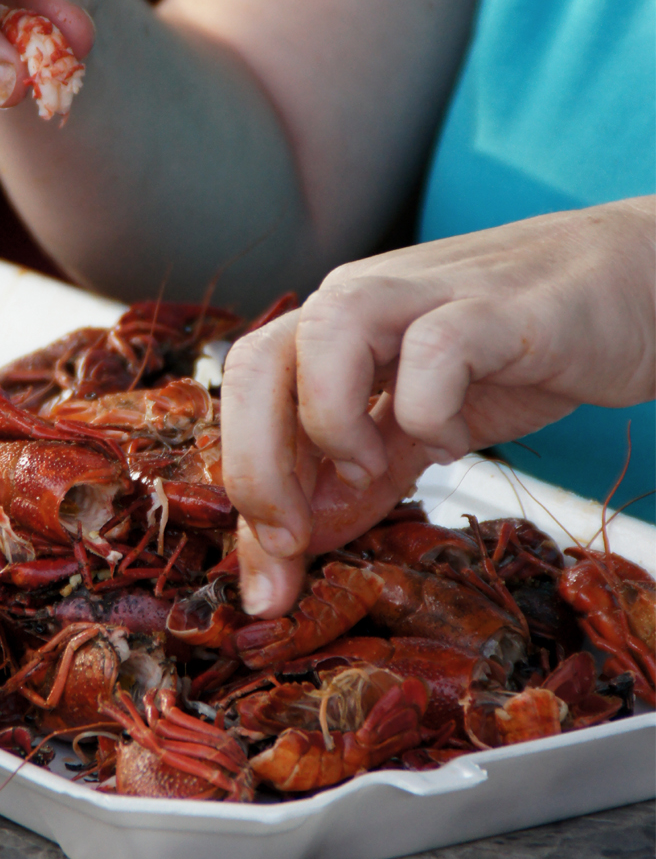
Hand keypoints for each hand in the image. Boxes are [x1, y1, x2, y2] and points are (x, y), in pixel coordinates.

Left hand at [222, 199, 655, 616]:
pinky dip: (429, 411)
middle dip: (256, 466)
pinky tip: (455, 442)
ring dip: (329, 421)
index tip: (267, 575)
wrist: (629, 283)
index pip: (247, 395)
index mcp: (329, 329)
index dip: (241, 483)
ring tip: (370, 470)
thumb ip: (361, 479)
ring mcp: (420, 294)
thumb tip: (298, 543)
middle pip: (256, 363)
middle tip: (289, 540)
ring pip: (326, 335)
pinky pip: (434, 351)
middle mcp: (357, 300)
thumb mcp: (422, 425)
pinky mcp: (493, 309)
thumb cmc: (516, 348)